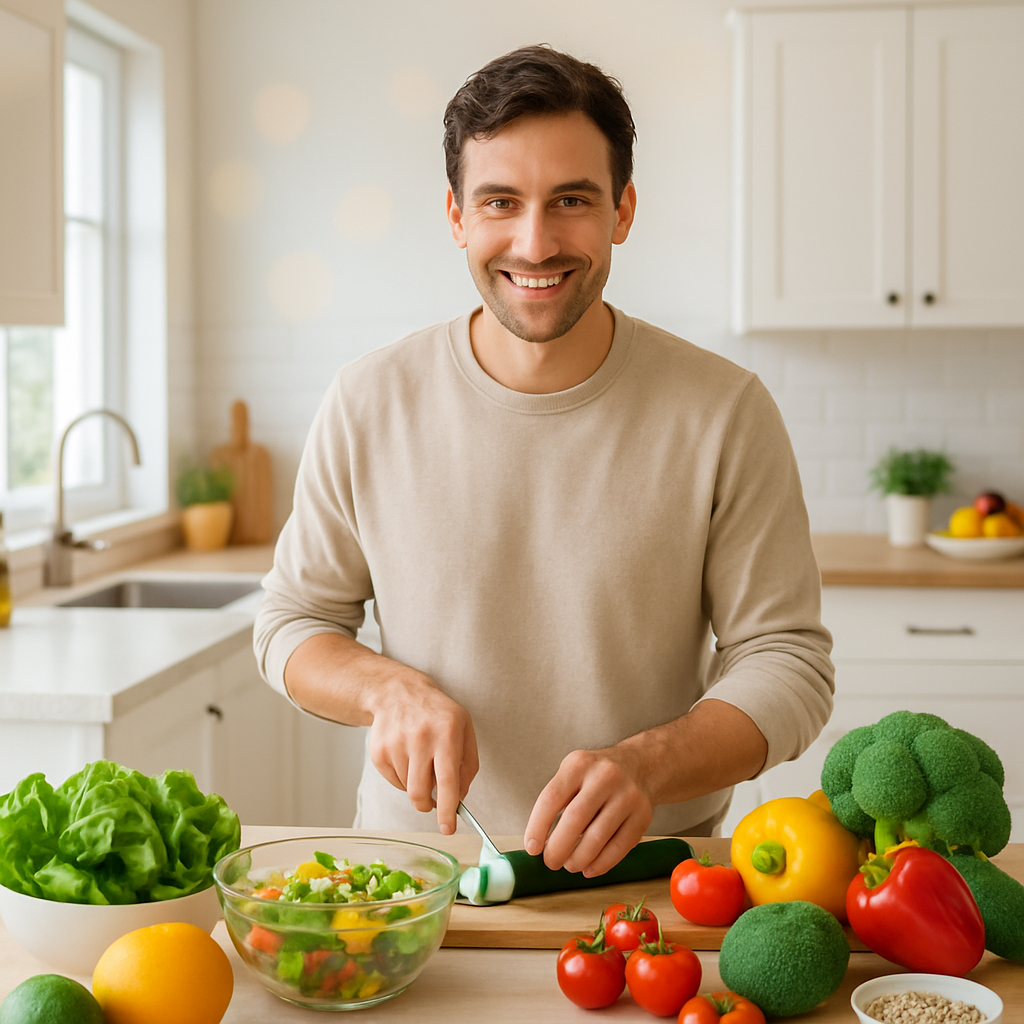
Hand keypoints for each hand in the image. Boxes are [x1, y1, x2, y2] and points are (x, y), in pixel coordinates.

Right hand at [365, 669, 478, 835]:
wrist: (399, 693)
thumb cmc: (438, 714)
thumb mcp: (465, 730)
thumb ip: (468, 765)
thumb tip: (459, 799)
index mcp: (447, 733)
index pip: (448, 781)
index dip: (447, 809)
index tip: (448, 829)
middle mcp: (420, 738)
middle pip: (421, 792)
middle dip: (427, 805)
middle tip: (432, 802)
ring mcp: (396, 744)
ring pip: (407, 788)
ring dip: (417, 784)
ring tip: (420, 761)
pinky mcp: (378, 751)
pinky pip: (393, 781)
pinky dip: (403, 778)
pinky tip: (406, 756)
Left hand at [523, 746, 653, 877]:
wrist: (638, 766)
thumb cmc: (595, 776)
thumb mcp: (573, 773)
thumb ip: (556, 801)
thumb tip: (540, 843)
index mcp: (579, 764)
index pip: (551, 798)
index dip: (538, 826)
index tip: (532, 848)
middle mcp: (604, 776)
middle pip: (575, 819)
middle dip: (558, 848)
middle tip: (550, 862)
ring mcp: (627, 795)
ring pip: (598, 837)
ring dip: (578, 859)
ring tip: (569, 865)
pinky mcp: (643, 815)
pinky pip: (619, 847)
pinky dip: (601, 864)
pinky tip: (589, 868)